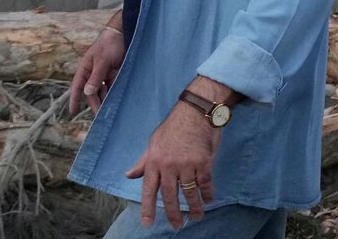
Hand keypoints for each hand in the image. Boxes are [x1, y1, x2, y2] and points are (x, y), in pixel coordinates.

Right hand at [68, 27, 125, 115]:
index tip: (72, 112)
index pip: (77, 87)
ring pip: (103, 91)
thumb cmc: (109, 44)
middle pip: (91, 92)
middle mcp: (93, 73)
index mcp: (85, 69)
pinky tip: (116, 102)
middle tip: (100, 116)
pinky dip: (113, 94)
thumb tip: (87, 93)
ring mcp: (104, 74)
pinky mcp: (114, 74)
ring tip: (109, 112)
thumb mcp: (102, 61)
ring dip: (105, 100)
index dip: (74, 99)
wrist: (123, 33)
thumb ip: (96, 77)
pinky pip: (112, 87)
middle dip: (95, 104)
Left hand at [125, 104, 219, 228]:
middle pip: (169, 195)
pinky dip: (207, 193)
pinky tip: (208, 200)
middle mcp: (169, 165)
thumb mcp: (154, 143)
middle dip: (173, 213)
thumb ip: (143, 162)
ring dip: (194, 207)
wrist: (195, 112)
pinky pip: (205, 183)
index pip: (148, 190)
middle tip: (177, 225)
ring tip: (197, 217)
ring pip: (189, 192)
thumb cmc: (173, 127)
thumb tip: (129, 175)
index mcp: (154, 162)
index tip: (148, 223)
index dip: (148, 208)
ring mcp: (186, 165)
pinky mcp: (203, 162)